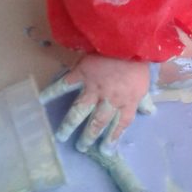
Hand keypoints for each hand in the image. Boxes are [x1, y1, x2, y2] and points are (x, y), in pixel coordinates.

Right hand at [40, 55, 155, 154]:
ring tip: (61, 136)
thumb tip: (150, 112)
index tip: (106, 151)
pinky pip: (65, 85)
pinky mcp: (82, 73)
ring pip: (80, 110)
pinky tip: (41, 101)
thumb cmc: (138, 63)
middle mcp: (109, 99)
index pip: (120, 125)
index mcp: (127, 102)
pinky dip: (52, 92)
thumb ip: (143, 100)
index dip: (113, 138)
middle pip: (97, 123)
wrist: (128, 40)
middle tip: (81, 147)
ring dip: (70, 124)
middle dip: (88, 137)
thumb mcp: (145, 83)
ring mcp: (94, 87)